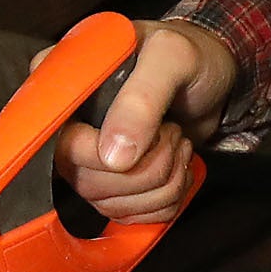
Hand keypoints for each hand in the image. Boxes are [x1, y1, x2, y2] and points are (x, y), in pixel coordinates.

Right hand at [55, 20, 236, 224]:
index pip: (57, 140)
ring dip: (163, 184)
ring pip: (110, 205)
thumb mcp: (172, 57)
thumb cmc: (190, 55)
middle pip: (85, 182)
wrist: (213, 75)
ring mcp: (88, 159)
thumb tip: (113, 157)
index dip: (100, 152)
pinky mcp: (113, 183)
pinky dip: (166, 199)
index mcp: (66, 83)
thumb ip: (141, 99)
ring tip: (177, 143)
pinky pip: (130, 216)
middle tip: (173, 132)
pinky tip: (176, 165)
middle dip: (147, 168)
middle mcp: (67, 125)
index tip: (153, 132)